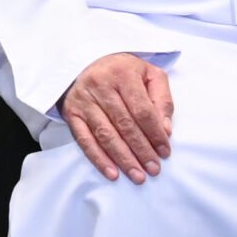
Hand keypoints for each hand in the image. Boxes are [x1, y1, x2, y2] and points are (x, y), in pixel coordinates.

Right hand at [62, 53, 173, 181]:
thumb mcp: (150, 74)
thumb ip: (162, 100)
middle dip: (141, 150)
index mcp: (123, 74)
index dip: (155, 134)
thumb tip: (165, 130)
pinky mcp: (70, 111)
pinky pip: (84, 139)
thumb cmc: (124, 71)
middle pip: (124, 124)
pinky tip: (112, 173)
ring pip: (105, 134)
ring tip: (137, 176)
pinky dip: (98, 158)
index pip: (142, 110)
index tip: (165, 152)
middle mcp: (100, 85)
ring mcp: (83, 99)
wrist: (88, 60)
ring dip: (123, 158)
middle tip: (154, 169)